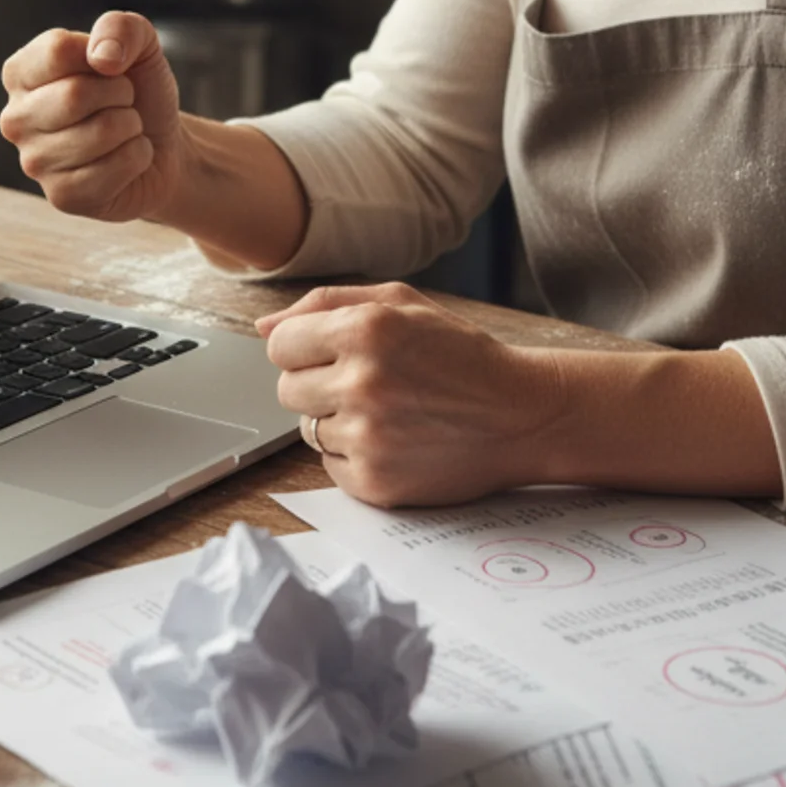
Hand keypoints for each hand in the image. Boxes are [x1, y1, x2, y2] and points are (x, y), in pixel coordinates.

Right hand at [0, 10, 186, 223]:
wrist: (162, 143)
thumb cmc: (139, 91)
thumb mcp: (139, 45)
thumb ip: (120, 28)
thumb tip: (102, 58)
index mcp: (21, 73)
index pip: (57, 50)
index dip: (102, 55)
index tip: (110, 68)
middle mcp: (16, 118)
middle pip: (75, 94)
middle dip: (120, 94)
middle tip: (122, 102)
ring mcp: (34, 162)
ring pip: (101, 132)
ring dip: (131, 126)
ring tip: (123, 129)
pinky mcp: (62, 197)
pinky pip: (114, 169)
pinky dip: (137, 158)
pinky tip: (126, 159)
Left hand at [257, 283, 550, 506]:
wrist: (521, 415)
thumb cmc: (459, 354)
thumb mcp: (401, 304)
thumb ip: (325, 304)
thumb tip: (264, 328)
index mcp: (364, 329)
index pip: (280, 344)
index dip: (304, 347)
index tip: (334, 353)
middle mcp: (362, 382)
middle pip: (286, 390)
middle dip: (318, 384)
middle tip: (368, 383)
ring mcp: (368, 437)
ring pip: (307, 429)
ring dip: (338, 420)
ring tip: (391, 411)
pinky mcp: (376, 483)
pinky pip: (330, 467)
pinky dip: (354, 456)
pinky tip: (396, 441)